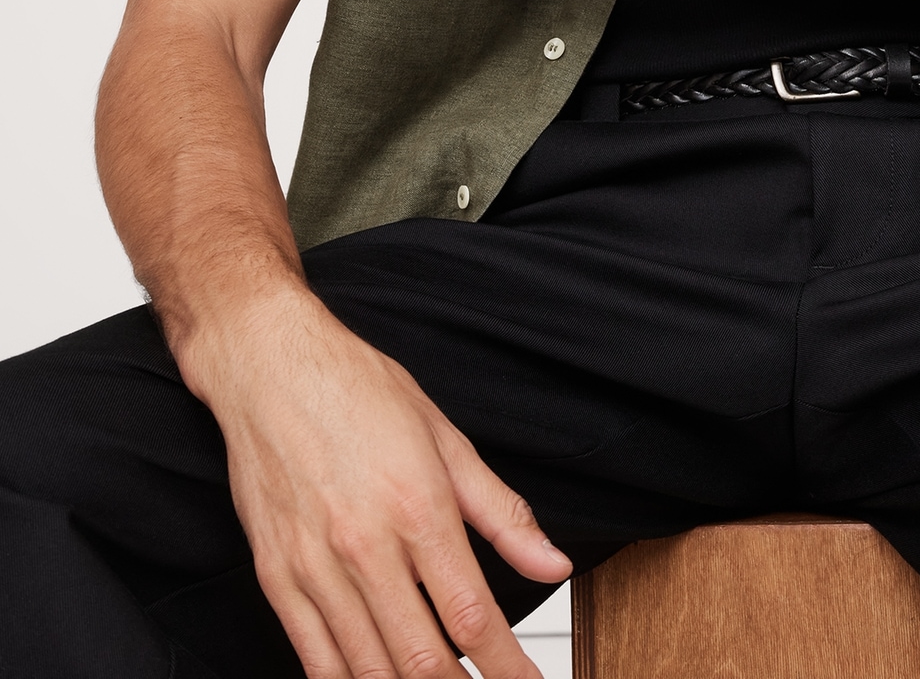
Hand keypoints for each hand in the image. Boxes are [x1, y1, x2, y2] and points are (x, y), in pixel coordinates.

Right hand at [183, 286, 569, 678]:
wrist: (269, 367)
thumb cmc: (358, 392)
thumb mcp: (446, 439)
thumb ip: (502, 513)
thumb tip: (553, 563)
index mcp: (417, 507)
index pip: (472, 615)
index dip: (508, 666)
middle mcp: (365, 547)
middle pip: (422, 659)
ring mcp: (314, 569)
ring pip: (369, 670)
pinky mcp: (276, 579)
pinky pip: (315, 660)